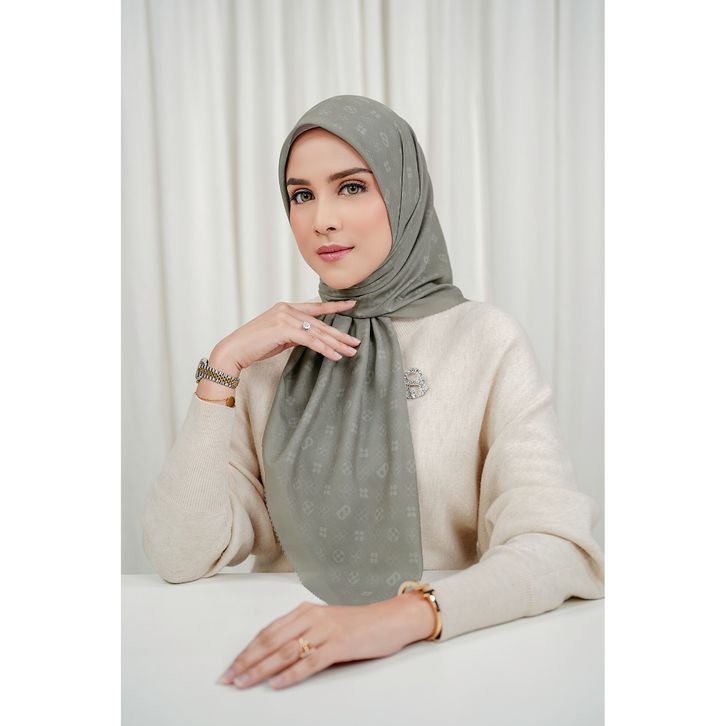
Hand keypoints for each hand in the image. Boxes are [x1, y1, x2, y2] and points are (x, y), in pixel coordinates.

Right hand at [214, 299, 361, 371]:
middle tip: (356, 343)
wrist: (234, 350)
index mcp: (286, 307)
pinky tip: (335, 356)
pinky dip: (325, 349)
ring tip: (351, 352)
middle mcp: (287, 309)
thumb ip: (294, 333)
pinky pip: (311, 341)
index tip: (352, 304)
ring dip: (336, 344)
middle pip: (320, 323)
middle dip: (340, 335)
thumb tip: (310, 338)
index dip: (335, 307)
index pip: (316, 306)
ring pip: (318, 333)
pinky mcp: (284, 330)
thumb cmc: (253, 345)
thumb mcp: (278, 336)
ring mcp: (286, 318)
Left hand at [217, 593, 434, 689]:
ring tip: (245, 683)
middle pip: (271, 641)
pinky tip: (278, 684)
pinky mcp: (340, 644)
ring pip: (286, 651)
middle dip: (247, 661)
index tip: (231, 667)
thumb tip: (271, 657)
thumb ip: (301, 635)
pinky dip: (291, 674)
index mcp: (305, 611)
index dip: (247, 650)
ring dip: (262, 670)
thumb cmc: (356, 625)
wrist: (389, 619)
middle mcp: (312, 617)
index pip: (267, 632)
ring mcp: (326, 630)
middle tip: (229, 678)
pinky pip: (310, 662)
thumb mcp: (324, 625)